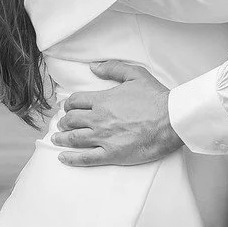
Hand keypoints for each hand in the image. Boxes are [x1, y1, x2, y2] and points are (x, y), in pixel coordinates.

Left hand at [52, 60, 182, 167]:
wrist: (171, 120)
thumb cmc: (156, 98)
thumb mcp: (135, 74)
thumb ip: (112, 69)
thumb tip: (93, 67)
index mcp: (102, 100)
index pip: (76, 102)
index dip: (69, 105)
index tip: (67, 108)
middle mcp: (99, 119)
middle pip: (71, 120)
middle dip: (64, 122)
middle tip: (62, 124)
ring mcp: (104, 138)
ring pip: (74, 138)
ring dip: (62, 138)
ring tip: (56, 139)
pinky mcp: (112, 154)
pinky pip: (86, 158)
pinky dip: (71, 159)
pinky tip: (63, 158)